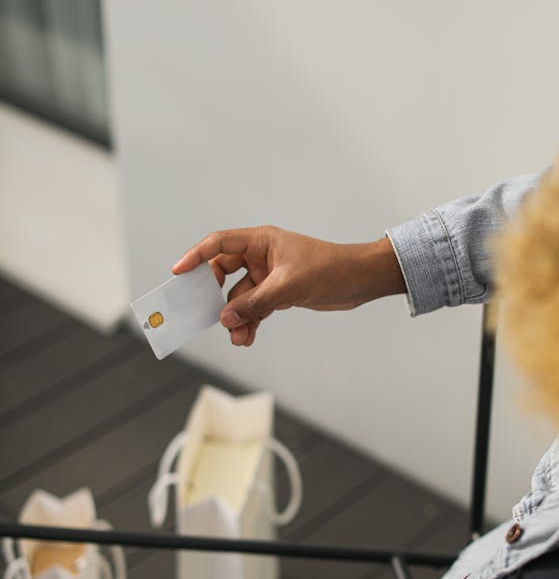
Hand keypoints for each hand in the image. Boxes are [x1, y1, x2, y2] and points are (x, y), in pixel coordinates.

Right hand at [172, 225, 405, 346]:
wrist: (359, 280)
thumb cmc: (330, 269)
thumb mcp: (288, 287)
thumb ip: (255, 303)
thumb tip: (226, 318)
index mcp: (261, 241)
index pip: (219, 244)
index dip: (196, 257)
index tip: (178, 273)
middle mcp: (261, 256)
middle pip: (224, 274)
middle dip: (217, 298)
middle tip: (210, 316)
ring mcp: (268, 276)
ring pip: (240, 297)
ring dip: (236, 317)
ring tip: (239, 337)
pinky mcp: (278, 294)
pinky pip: (254, 308)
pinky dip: (250, 322)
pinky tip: (247, 338)